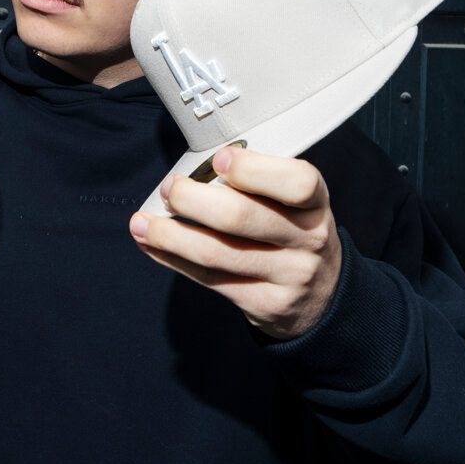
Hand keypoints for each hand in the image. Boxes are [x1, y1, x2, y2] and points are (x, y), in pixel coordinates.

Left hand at [129, 145, 341, 339]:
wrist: (322, 296)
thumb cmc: (293, 231)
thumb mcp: (293, 203)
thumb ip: (258, 184)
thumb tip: (195, 170)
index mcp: (315, 203)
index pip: (297, 182)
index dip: (253, 170)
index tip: (218, 159)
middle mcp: (308, 240)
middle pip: (242, 218)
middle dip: (193, 200)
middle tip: (169, 189)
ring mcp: (289, 276)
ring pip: (217, 253)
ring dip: (170, 235)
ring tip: (142, 222)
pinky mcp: (266, 304)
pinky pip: (210, 279)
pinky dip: (173, 259)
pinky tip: (152, 244)